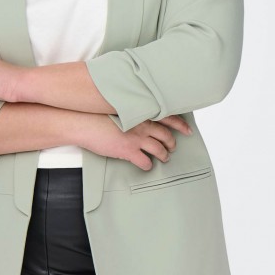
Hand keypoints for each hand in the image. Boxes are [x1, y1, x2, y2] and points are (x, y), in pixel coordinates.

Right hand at [78, 114, 192, 170]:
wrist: (85, 124)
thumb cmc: (97, 115)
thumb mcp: (118, 108)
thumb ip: (132, 112)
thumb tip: (140, 116)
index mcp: (141, 113)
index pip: (168, 117)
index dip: (180, 124)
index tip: (188, 130)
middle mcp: (142, 125)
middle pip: (166, 136)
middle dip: (172, 143)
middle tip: (173, 147)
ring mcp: (136, 138)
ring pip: (159, 150)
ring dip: (164, 155)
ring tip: (164, 158)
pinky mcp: (129, 151)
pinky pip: (145, 161)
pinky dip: (148, 165)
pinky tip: (146, 165)